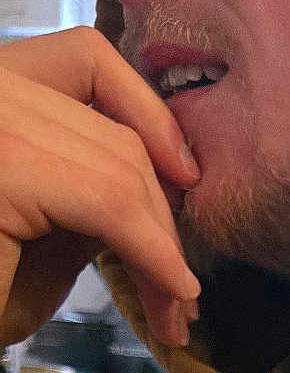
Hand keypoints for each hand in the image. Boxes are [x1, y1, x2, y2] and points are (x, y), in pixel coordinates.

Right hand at [0, 28, 200, 348]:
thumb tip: (161, 188)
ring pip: (119, 166)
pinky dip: (154, 254)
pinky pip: (110, 202)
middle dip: (162, 216)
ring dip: (162, 247)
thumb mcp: (43, 232)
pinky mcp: (6, 164)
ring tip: (175, 310)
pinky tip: (171, 292)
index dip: (150, 120)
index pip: (85, 62)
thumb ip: (90, 191)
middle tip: (184, 291)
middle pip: (111, 128)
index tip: (189, 183)